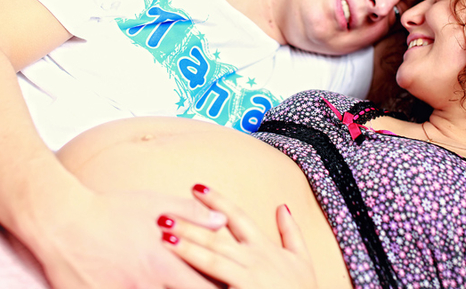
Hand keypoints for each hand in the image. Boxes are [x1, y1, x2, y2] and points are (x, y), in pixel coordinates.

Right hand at [29, 183, 227, 288]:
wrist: (61, 222)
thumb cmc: (109, 210)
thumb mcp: (153, 204)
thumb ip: (190, 213)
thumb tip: (221, 222)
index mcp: (163, 263)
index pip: (204, 288)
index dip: (220, 288)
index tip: (226, 285)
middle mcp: (145, 286)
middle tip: (202, 287)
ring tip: (164, 285)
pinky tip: (135, 286)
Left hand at [158, 185, 317, 288]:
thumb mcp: (301, 259)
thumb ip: (291, 232)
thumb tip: (282, 205)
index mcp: (265, 248)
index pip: (238, 217)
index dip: (216, 200)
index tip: (195, 187)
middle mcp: (255, 261)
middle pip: (217, 238)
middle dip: (190, 225)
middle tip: (163, 214)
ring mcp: (249, 281)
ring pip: (213, 261)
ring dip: (188, 248)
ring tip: (164, 238)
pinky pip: (213, 288)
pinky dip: (195, 283)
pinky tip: (175, 279)